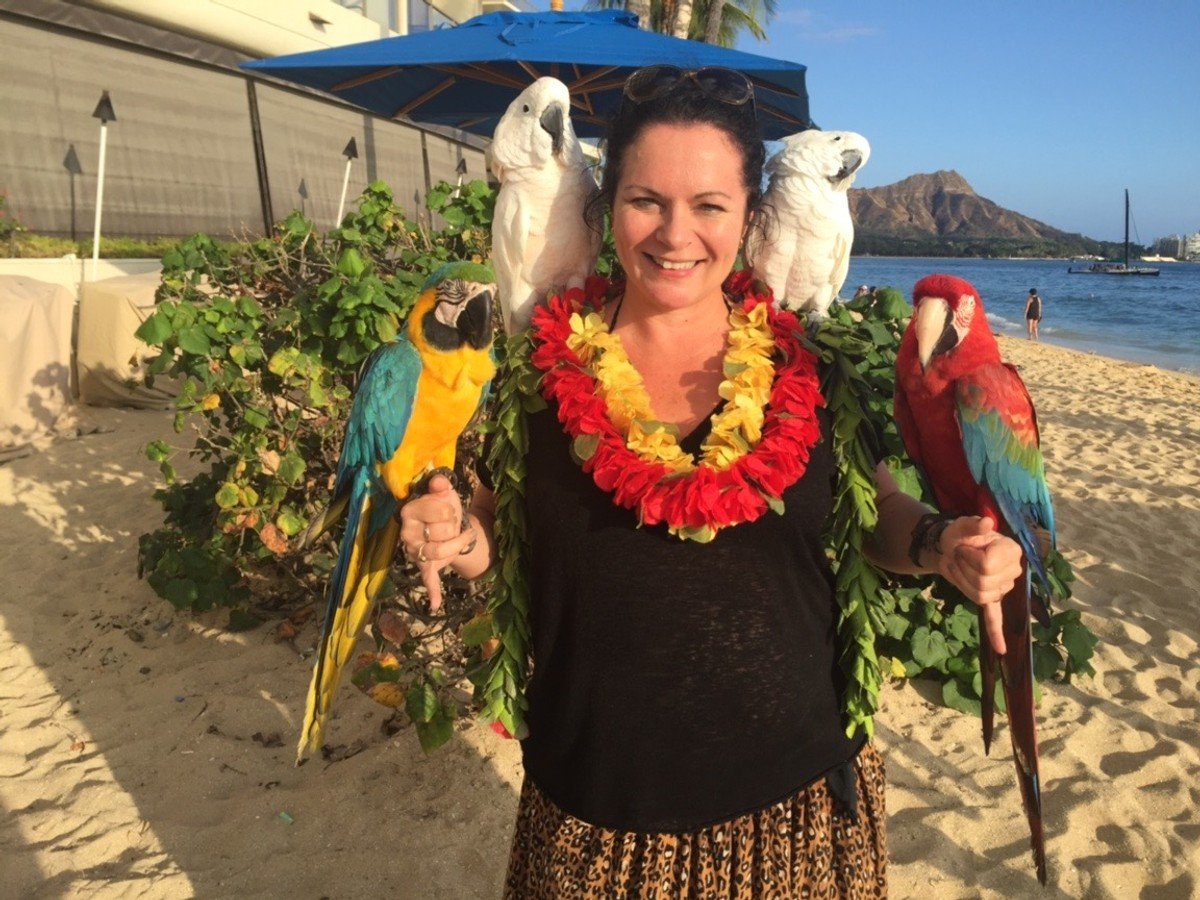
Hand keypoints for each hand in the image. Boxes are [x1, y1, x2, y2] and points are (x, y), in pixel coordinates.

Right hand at [398, 473, 476, 611]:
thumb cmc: (442, 508)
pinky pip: (427, 579)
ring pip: (439, 551)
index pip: (438, 511)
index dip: (449, 511)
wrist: (447, 526)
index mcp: (409, 511)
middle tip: (452, 525)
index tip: (449, 510)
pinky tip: (436, 604)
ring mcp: (414, 552)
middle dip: (453, 527)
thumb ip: (441, 484)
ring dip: (456, 545)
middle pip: (441, 532)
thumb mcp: (444, 493)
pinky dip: (433, 592)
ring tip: (461, 539)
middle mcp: (407, 533)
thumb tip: (439, 482)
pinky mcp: (424, 566)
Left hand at [936, 516, 1022, 655]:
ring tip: (959, 568)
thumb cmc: (958, 535)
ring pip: (980, 596)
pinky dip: (996, 633)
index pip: (988, 566)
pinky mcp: (991, 598)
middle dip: (963, 570)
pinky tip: (1000, 648)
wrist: (950, 546)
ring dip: (962, 582)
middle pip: (984, 583)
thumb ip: (972, 525)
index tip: (962, 548)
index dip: (969, 558)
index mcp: (1011, 551)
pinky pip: (995, 616)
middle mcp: (1013, 570)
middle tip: (957, 557)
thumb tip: (986, 523)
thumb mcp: (961, 526)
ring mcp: (1003, 586)